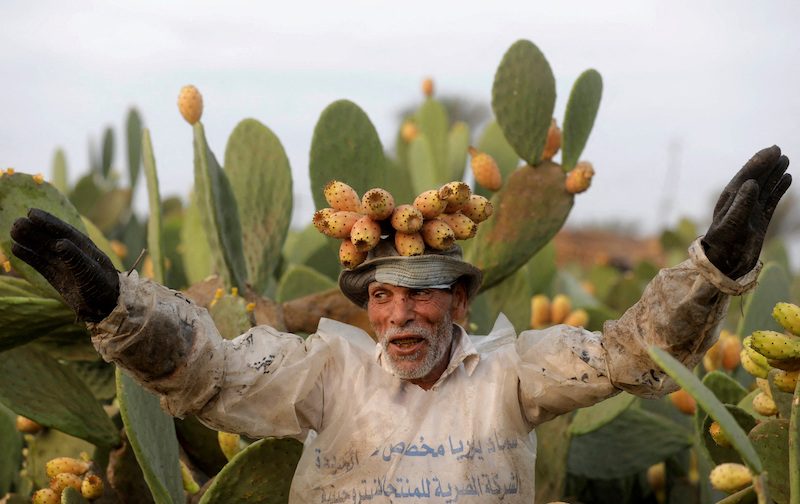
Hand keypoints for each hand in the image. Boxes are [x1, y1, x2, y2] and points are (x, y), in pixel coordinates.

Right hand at [10, 208, 119, 321]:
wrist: (104, 308)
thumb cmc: (102, 288)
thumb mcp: (90, 272)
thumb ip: (76, 258)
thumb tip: (60, 242)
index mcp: (85, 248)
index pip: (65, 231)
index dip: (49, 222)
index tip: (32, 213)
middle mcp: (73, 254)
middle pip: (51, 238)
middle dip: (35, 230)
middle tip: (16, 223)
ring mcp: (64, 265)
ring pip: (43, 250)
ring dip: (29, 240)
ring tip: (13, 231)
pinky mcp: (57, 277)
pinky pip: (40, 264)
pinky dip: (29, 256)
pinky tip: (16, 248)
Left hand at [703, 145, 790, 278]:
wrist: (725, 263)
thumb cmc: (724, 245)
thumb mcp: (732, 224)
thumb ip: (741, 204)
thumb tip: (751, 182)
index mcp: (731, 199)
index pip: (747, 175)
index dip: (758, 162)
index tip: (772, 150)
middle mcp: (741, 201)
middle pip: (756, 177)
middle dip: (766, 163)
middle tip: (778, 150)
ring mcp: (751, 209)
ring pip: (765, 187)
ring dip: (774, 173)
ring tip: (785, 160)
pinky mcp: (760, 219)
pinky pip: (771, 199)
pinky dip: (779, 188)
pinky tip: (787, 178)